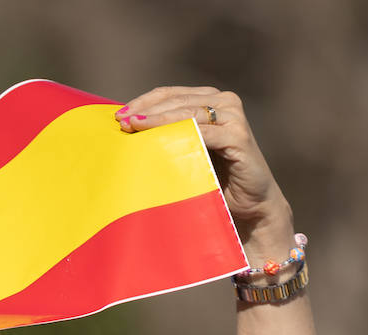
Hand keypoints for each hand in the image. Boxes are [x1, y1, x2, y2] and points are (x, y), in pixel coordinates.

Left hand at [117, 86, 292, 255]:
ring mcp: (233, 117)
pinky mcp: (238, 136)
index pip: (170, 94)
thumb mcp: (186, 151)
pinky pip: (203, 132)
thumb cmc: (213, 180)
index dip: (143, 102)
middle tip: (122, 122)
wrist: (249, 207)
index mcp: (211, 99)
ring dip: (158, 119)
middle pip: (177, 100)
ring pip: (188, 112)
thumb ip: (168, 134)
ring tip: (134, 127)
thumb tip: (126, 126)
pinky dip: (179, 135)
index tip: (118, 116)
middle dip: (147, 110)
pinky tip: (159, 141)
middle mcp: (225, 102)